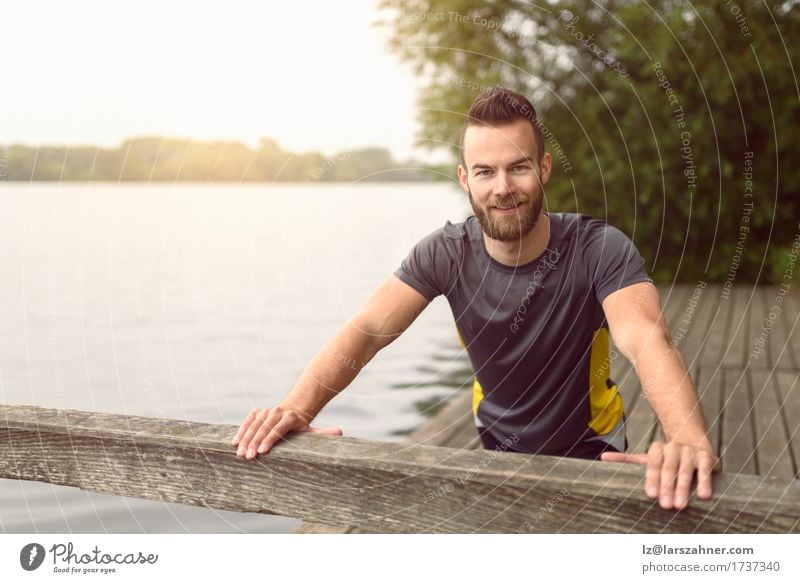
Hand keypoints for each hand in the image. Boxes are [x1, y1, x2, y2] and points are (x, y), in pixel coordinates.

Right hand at [231, 406, 342, 459]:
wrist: (294, 411)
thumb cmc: (302, 428)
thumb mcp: (313, 431)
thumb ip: (324, 434)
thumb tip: (339, 433)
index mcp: (291, 417)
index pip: (279, 429)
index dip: (270, 440)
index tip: (263, 452)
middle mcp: (277, 412)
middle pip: (264, 428)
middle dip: (255, 443)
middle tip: (248, 457)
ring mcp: (266, 411)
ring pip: (254, 424)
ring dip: (245, 439)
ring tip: (240, 453)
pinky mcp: (258, 412)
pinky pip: (248, 421)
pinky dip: (241, 430)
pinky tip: (235, 442)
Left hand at [600, 441, 720, 509]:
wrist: (693, 443)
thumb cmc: (667, 459)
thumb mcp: (647, 458)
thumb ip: (627, 459)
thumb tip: (602, 458)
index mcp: (656, 449)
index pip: (652, 464)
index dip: (652, 479)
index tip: (650, 495)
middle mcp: (672, 448)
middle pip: (668, 469)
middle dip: (667, 487)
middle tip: (665, 505)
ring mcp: (689, 451)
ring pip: (686, 470)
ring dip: (684, 488)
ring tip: (681, 505)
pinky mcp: (706, 456)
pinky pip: (705, 470)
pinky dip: (705, 482)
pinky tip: (704, 496)